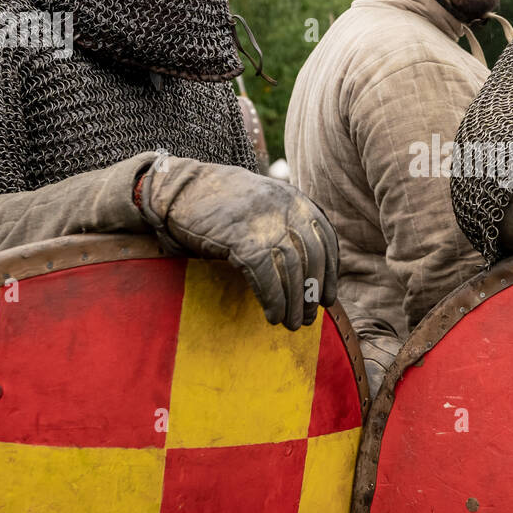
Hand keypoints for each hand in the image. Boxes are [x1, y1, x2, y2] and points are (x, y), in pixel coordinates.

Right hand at [139, 157, 338, 329]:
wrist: (182, 187)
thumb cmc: (223, 202)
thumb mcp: (265, 204)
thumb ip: (287, 224)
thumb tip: (308, 270)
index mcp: (296, 200)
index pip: (326, 241)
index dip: (330, 274)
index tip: (328, 299)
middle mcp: (286, 208)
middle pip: (312, 259)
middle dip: (312, 294)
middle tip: (308, 318)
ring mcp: (264, 223)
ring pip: (291, 271)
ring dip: (293, 303)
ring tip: (291, 324)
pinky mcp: (242, 239)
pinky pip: (266, 277)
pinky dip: (273, 301)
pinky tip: (273, 316)